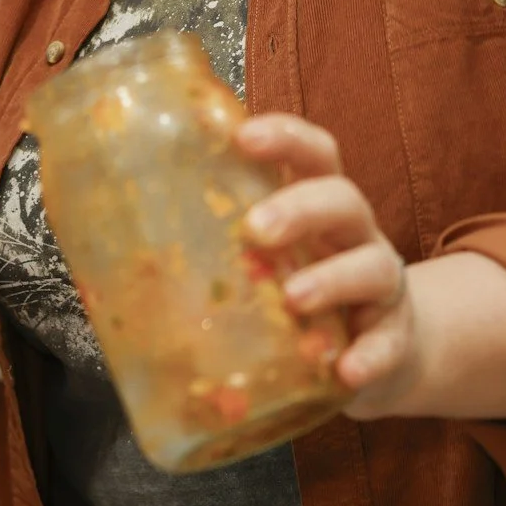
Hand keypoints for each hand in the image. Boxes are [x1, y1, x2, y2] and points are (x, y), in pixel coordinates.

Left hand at [235, 114, 416, 417]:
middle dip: (300, 207)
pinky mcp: (395, 338)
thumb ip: (214, 247)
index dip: (284, 138)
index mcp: (317, 205)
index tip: (243, 135)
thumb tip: (110, 246)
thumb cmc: (301, 291)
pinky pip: (389, 343)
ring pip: (371, 266)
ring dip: (332, 278)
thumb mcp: (265, 261)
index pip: (313, 154)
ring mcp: (381, 286)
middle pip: (343, 199)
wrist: (376, 352)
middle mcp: (354, 235)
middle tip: (255, 229)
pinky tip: (345, 370)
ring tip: (293, 297)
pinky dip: (370, 354)